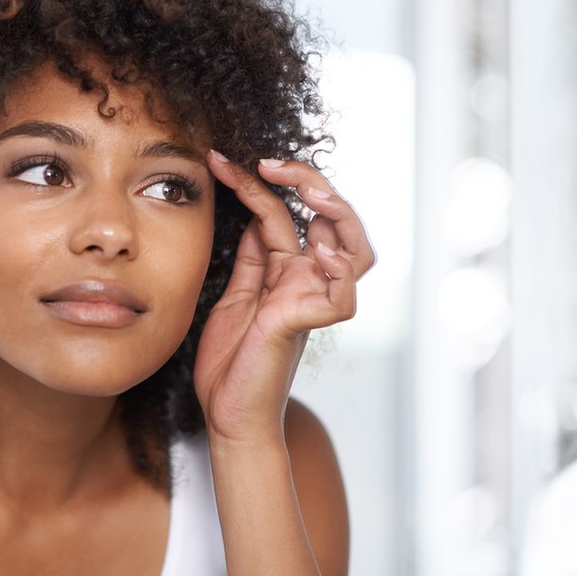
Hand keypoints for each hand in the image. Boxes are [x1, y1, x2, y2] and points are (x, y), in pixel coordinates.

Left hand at [195, 152, 374, 444]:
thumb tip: (254, 214)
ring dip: (337, 214)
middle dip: (309, 182)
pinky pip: (342, 295)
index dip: (258, 182)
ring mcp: (312, 301)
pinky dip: (338, 270)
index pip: (284, 212)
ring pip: (355, 249)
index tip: (221, 160)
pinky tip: (317, 251)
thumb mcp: (234, 294)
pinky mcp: (308, 324)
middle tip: (271, 163)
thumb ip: (251, 257)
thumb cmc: (231, 362)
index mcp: (286, 270)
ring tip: (308, 193)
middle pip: (333, 219)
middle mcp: (307, 280)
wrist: (227, 415)